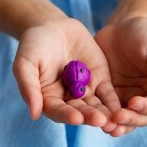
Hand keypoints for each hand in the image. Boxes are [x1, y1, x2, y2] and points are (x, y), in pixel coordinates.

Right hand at [13, 16, 122, 131]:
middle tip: (100, 120)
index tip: (76, 119)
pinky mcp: (99, 80)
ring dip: (104, 113)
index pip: (58, 111)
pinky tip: (121, 108)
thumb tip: (34, 113)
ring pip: (95, 105)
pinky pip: (107, 93)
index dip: (67, 115)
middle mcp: (67, 99)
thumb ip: (29, 87)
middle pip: (79, 111)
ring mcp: (85, 90)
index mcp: (48, 99)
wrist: (52, 26)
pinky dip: (113, 102)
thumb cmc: (33, 45)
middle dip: (90, 116)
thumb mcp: (25, 63)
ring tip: (113, 119)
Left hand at [94, 16, 146, 136]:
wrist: (123, 26)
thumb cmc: (145, 32)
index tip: (133, 103)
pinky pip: (108, 110)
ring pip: (125, 119)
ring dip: (117, 125)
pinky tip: (94, 117)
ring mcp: (129, 98)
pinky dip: (103, 115)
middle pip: (142, 116)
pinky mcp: (112, 96)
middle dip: (130, 119)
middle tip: (116, 118)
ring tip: (106, 126)